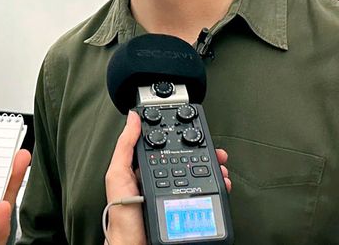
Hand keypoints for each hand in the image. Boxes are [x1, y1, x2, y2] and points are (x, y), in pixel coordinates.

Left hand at [105, 111, 230, 244]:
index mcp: (144, 170)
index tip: (193, 130)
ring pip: (199, 177)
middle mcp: (160, 181)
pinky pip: (204, 195)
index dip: (180, 138)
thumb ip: (124, 147)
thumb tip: (132, 119)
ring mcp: (174, 195)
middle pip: (187, 161)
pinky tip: (220, 185)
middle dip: (205, 154)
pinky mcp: (185, 208)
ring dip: (214, 171)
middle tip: (216, 152)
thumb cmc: (123, 219)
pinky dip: (216, 189)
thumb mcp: (117, 176)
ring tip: (221, 167)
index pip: (165, 148)